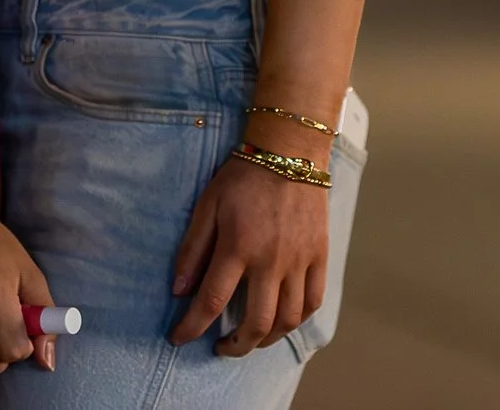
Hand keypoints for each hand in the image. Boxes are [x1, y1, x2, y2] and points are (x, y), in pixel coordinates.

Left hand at [167, 153, 329, 355]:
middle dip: (235, 346)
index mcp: (237, 247)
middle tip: (221, 347)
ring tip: (251, 339)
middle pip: (256, 323)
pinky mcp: (320, 256)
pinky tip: (283, 320)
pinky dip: (298, 320)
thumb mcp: (207, 205)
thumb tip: (179, 290)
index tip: (178, 339)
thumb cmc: (243, 176)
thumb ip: (192, 249)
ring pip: (288, 319)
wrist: (289, 152)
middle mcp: (271, 261)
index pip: (211, 302)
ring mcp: (299, 261)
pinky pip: (313, 301)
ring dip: (267, 338)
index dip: (191, 327)